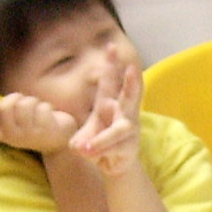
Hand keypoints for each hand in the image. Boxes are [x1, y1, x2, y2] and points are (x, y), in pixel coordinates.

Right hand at [0, 90, 79, 153]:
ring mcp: (31, 136)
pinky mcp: (48, 131)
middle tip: (20, 99)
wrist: (59, 139)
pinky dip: (45, 106)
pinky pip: (41, 108)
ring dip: (31, 101)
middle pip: (5, 109)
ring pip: (25, 105)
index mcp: (3, 136)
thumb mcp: (11, 118)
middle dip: (13, 97)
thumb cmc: (31, 124)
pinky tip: (49, 115)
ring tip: (36, 108)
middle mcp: (15, 139)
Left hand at [68, 62, 142, 177]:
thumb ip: (82, 137)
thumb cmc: (100, 143)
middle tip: (131, 68)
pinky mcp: (130, 147)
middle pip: (129, 96)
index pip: (110, 81)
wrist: (115, 165)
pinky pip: (114, 148)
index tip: (110, 46)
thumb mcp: (85, 134)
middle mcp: (123, 113)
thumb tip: (80, 146)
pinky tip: (88, 153)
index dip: (111, 65)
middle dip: (130, 82)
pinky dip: (99, 151)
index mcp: (108, 103)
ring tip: (86, 147)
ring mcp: (129, 130)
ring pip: (120, 130)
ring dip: (103, 138)